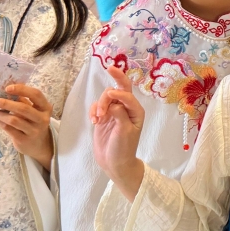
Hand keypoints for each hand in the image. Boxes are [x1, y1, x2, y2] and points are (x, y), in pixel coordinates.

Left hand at [0, 83, 54, 164]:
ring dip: (0, 114)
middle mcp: (42, 119)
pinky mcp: (24, 140)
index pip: (36, 95)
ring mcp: (34, 130)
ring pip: (14, 120)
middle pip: (23, 108)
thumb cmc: (34, 123)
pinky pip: (8, 129)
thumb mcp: (34, 110)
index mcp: (45, 108)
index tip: (7, 88)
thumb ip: (24, 100)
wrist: (39, 145)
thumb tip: (9, 88)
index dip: (22, 89)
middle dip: (6, 103)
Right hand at [88, 66, 145, 199]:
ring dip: (99, 105)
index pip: (127, 95)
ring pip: (105, 98)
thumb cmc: (123, 148)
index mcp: (136, 111)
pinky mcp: (104, 117)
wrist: (114, 163)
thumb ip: (119, 114)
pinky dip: (93, 111)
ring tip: (97, 119)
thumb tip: (113, 100)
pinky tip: (93, 121)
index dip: (118, 93)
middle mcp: (126, 109)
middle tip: (109, 68)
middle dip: (116, 77)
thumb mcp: (124, 131)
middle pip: (120, 88)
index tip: (109, 97)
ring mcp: (114, 112)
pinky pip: (97, 106)